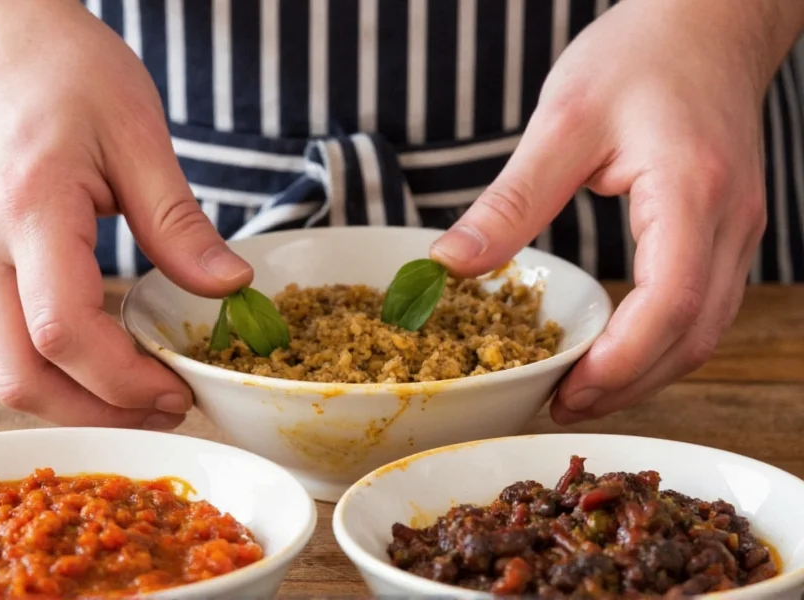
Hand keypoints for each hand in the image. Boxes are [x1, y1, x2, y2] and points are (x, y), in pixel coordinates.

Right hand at [0, 0, 251, 427]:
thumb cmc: (65, 72)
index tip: (180, 389)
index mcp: (28, 210)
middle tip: (168, 408)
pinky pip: (7, 344)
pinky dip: (59, 370)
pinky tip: (109, 361)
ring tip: (145, 393)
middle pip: (22, 376)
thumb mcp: (138, 135)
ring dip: (78, 400)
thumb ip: (179, 223)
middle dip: (100, 413)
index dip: (125, 380)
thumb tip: (228, 287)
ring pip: (8, 371)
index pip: (64, 330)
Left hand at [430, 0, 802, 423]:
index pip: (670, 303)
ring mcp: (738, 229)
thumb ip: (511, 201)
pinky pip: (702, 306)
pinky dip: (660, 342)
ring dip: (646, 372)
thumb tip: (451, 265)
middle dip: (629, 385)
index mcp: (691, 191)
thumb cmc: (639, 55)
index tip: (566, 393)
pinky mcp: (726, 230)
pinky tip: (617, 348)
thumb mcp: (562, 121)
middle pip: (694, 336)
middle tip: (562, 408)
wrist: (706, 19)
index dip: (620, 363)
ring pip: (704, 331)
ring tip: (583, 391)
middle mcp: (729, 221)